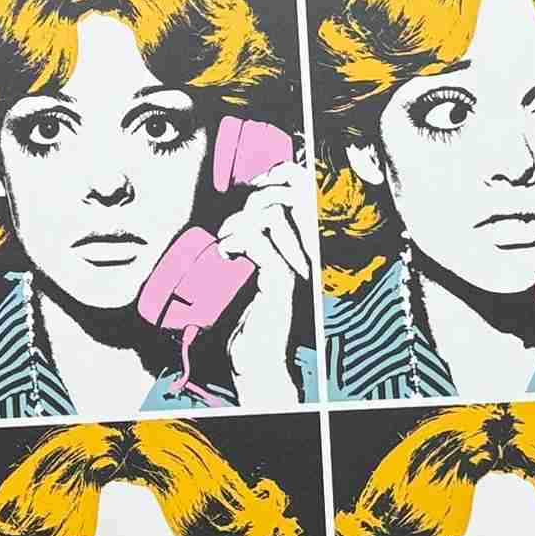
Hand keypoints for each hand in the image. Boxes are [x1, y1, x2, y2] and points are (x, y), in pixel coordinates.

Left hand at [216, 161, 317, 409]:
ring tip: (226, 242)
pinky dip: (238, 242)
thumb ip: (255, 237)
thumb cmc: (251, 318)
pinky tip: (226, 253)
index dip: (282, 175)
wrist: (257, 359)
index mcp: (304, 244)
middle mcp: (307, 251)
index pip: (305, 191)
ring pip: (273, 216)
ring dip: (240, 222)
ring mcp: (298, 266)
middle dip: (253, 200)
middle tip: (230, 227)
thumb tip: (243, 204)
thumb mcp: (252, 269)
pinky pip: (262, 245)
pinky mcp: (284, 282)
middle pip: (289, 196)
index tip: (256, 184)